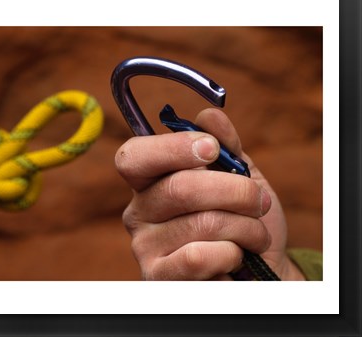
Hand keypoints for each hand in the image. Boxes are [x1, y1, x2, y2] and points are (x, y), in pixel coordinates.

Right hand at [115, 108, 304, 280]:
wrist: (257, 265)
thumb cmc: (241, 216)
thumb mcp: (238, 173)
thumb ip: (224, 143)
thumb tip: (208, 115)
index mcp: (149, 181)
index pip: (134, 157)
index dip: (172, 148)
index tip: (211, 149)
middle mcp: (138, 211)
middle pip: (180, 188)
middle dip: (235, 190)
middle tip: (259, 200)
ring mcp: (144, 247)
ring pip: (202, 223)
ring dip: (245, 225)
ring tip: (253, 232)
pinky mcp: (158, 278)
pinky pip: (199, 257)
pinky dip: (232, 253)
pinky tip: (235, 256)